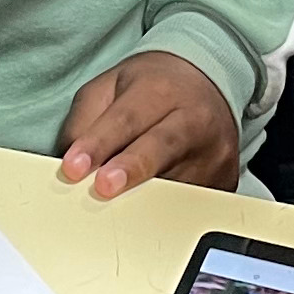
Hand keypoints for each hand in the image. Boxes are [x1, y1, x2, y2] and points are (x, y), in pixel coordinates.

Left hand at [56, 51, 239, 197]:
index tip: (73, 167)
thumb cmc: (152, 87)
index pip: (126, 118)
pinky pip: (194, 203)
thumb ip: (84, 118)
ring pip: (177, 183)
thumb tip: (68, 161)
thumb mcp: (110, 85)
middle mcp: (193, 117)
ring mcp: (214, 150)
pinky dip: (167, 212)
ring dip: (144, 199)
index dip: (98, 144)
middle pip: (161, 146)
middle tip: (103, 187)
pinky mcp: (224, 178)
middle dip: (131, 168)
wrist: (207, 82)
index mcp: (161, 89)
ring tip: (119, 209)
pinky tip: (148, 211)